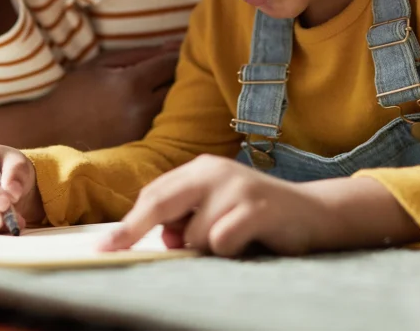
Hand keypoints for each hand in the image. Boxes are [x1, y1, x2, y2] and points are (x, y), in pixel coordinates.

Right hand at [47, 44, 180, 149]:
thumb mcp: (103, 63)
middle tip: (169, 70)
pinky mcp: (141, 145)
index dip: (177, 54)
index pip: (171, 63)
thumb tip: (174, 47)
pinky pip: (163, 124)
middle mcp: (142, 108)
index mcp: (132, 83)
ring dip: (172, 95)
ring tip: (159, 88)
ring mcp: (143, 130)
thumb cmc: (76, 91)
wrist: (52, 131)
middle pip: (179, 86)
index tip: (177, 51)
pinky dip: (162, 114)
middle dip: (178, 75)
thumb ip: (141, 54)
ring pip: (175, 107)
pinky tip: (150, 108)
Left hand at [96, 155, 331, 256]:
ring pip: (193, 234)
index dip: (129, 222)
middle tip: (113, 249)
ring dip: (205, 248)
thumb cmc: (256, 218)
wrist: (313, 214)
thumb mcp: (215, 212)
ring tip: (232, 240)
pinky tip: (246, 242)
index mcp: (200, 169)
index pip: (153, 194)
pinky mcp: (255, 207)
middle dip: (134, 229)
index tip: (106, 244)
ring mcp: (236, 186)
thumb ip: (186, 219)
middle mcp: (214, 171)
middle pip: (160, 203)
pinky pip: (220, 241)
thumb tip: (159, 237)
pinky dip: (227, 251)